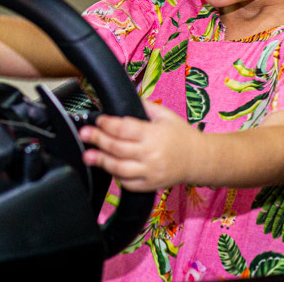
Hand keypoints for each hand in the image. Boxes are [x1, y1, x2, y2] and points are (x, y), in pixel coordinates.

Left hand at [79, 100, 200, 191]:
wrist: (199, 160)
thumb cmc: (182, 135)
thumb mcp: (165, 115)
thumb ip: (144, 105)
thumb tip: (123, 97)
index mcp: (153, 134)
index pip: (125, 128)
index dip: (108, 123)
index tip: (99, 119)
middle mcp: (151, 154)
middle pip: (118, 148)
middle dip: (98, 139)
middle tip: (84, 133)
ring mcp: (150, 172)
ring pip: (119, 168)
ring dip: (101, 161)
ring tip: (87, 155)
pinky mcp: (150, 185)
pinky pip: (128, 183)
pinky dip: (116, 176)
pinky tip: (108, 167)